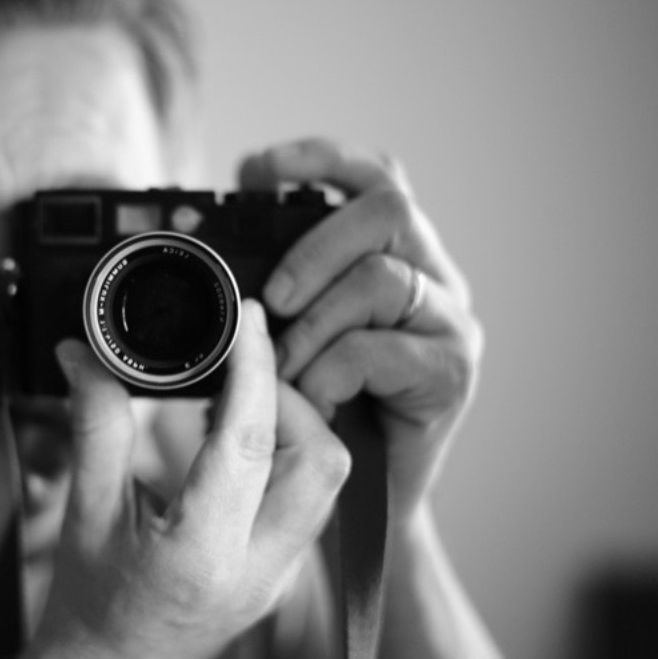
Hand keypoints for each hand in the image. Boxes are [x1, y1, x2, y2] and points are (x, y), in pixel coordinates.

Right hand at [26, 300, 349, 658]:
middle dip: (290, 397)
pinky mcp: (285, 570)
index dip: (255, 369)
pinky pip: (311, 495)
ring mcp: (280, 574)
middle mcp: (259, 568)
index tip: (247, 318)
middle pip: (320, 458)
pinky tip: (242, 436)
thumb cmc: (90, 603)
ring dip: (294, 422)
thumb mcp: (84, 510)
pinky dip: (288, 450)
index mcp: (201, 553)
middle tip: (241, 370)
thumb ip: (94, 424)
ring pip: (326, 476)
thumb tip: (82, 354)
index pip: (250, 443)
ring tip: (237, 401)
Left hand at [240, 138, 483, 525]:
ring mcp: (449, 323)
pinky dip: (329, 373)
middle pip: (388, 208)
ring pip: (382, 277)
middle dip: (315, 244)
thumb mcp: (287, 335)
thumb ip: (272, 288)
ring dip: (314, 323)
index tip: (255, 170)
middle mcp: (432, 277)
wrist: (360, 500)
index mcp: (395, 253)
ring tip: (285, 369)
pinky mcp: (452, 373)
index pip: (374, 177)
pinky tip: (313, 400)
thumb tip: (205, 240)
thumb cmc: (319, 409)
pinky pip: (380, 348)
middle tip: (273, 298)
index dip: (320, 158)